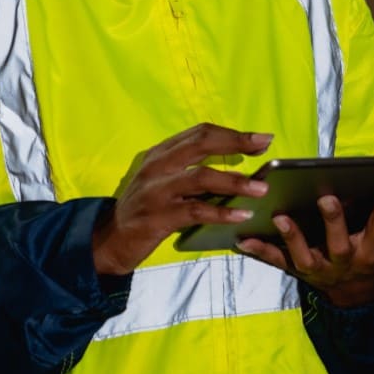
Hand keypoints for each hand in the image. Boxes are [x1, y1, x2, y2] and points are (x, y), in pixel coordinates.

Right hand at [91, 123, 272, 275]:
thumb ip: (190, 170)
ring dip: (235, 181)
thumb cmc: (144, 210)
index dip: (232, 134)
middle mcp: (158, 166)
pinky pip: (196, 210)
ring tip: (261, 188)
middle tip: (264, 146)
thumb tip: (235, 166)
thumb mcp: (162, 181)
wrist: (109, 240)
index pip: (200, 132)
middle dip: (237, 143)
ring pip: (201, 176)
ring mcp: (157, 190)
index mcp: (161, 153)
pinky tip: (242, 215)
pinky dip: (222, 212)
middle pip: (201, 143)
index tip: (260, 139)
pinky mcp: (158, 217)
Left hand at [236, 182, 373, 307]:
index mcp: (372, 253)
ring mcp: (318, 268)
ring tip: (280, 215)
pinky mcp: (296, 270)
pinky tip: (242, 238)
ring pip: (304, 255)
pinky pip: (276, 262)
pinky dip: (259, 251)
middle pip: (339, 243)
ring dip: (292, 237)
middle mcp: (345, 262)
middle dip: (334, 221)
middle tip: (328, 197)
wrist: (356, 296)